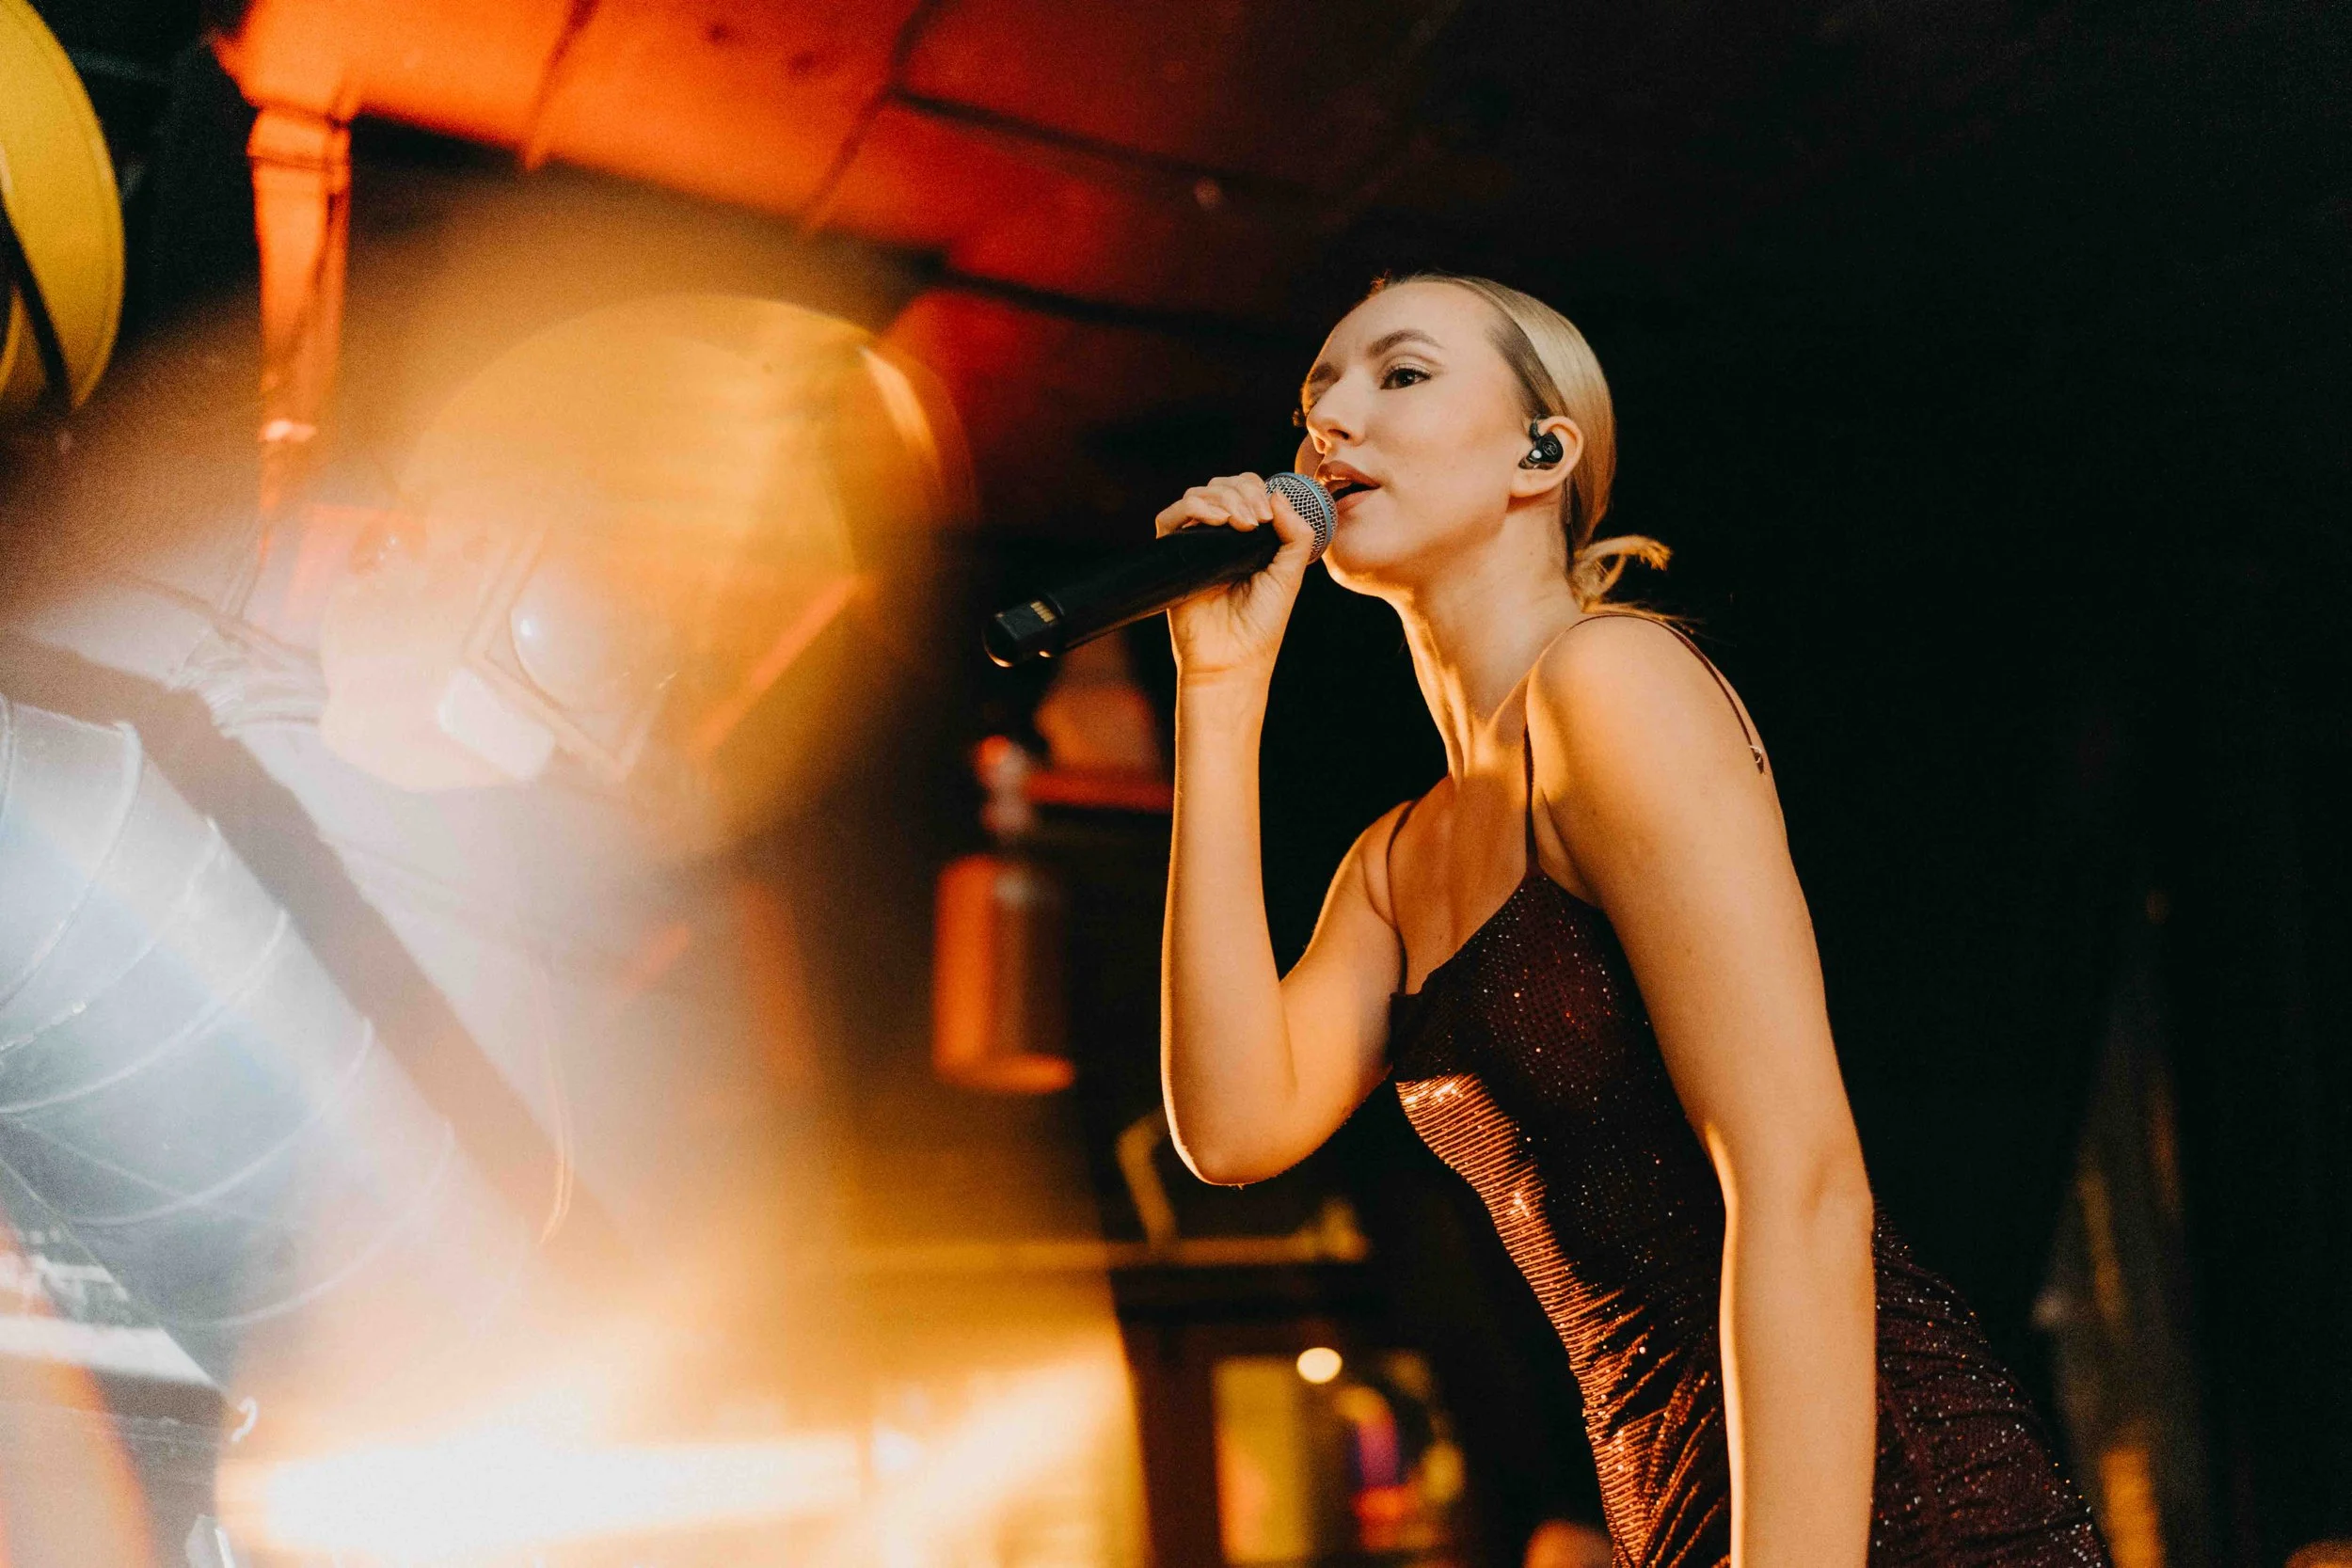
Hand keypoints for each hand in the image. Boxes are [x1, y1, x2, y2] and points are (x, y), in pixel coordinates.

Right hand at [1154, 472, 1319, 687]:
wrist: (1233, 658)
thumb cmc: (1262, 623)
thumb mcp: (1290, 574)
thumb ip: (1296, 534)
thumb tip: (1277, 495)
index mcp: (1247, 537)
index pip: (1246, 491)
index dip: (1258, 490)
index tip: (1270, 514)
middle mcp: (1219, 536)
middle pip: (1222, 486)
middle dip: (1244, 492)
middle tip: (1258, 519)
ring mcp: (1194, 544)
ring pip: (1199, 494)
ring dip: (1225, 498)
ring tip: (1243, 524)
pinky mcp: (1172, 555)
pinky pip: (1172, 516)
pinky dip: (1195, 508)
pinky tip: (1218, 521)